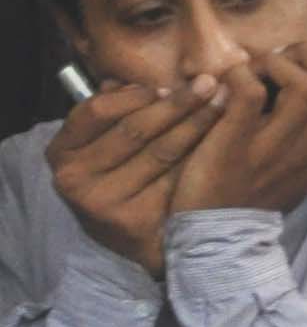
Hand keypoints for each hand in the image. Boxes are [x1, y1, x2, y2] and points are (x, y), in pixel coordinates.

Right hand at [46, 80, 222, 271]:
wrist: (128, 244)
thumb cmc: (117, 184)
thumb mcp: (100, 148)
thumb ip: (111, 116)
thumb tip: (130, 81)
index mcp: (62, 152)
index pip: (98, 112)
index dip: (135, 96)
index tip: (168, 86)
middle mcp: (76, 178)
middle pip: (135, 131)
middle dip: (177, 104)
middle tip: (209, 84)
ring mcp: (103, 201)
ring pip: (160, 154)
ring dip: (196, 125)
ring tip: (223, 104)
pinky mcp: (133, 221)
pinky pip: (175, 181)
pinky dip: (201, 159)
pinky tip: (225, 143)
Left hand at [168, 42, 306, 222]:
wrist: (216, 233)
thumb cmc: (253, 194)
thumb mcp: (300, 171)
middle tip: (287, 55)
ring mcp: (274, 148)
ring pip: (302, 86)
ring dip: (277, 62)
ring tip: (257, 67)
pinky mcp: (235, 145)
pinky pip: (249, 93)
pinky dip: (240, 75)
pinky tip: (227, 80)